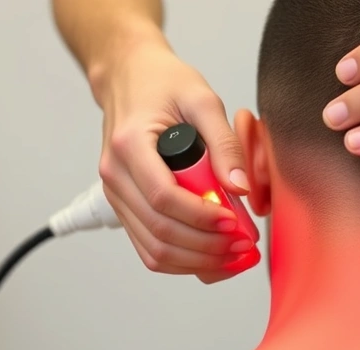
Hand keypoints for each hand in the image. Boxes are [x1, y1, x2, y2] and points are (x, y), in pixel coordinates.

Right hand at [97, 41, 259, 283]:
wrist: (129, 79)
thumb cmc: (162, 84)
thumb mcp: (202, 99)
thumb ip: (225, 143)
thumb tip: (241, 188)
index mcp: (130, 146)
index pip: (164, 198)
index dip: (202, 217)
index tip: (235, 222)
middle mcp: (116, 176)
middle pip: (159, 232)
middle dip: (206, 246)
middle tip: (244, 245)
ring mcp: (116, 196)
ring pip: (153, 250)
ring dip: (196, 261)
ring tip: (234, 255)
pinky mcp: (125, 207)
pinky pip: (150, 248)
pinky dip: (183, 260)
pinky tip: (213, 256)